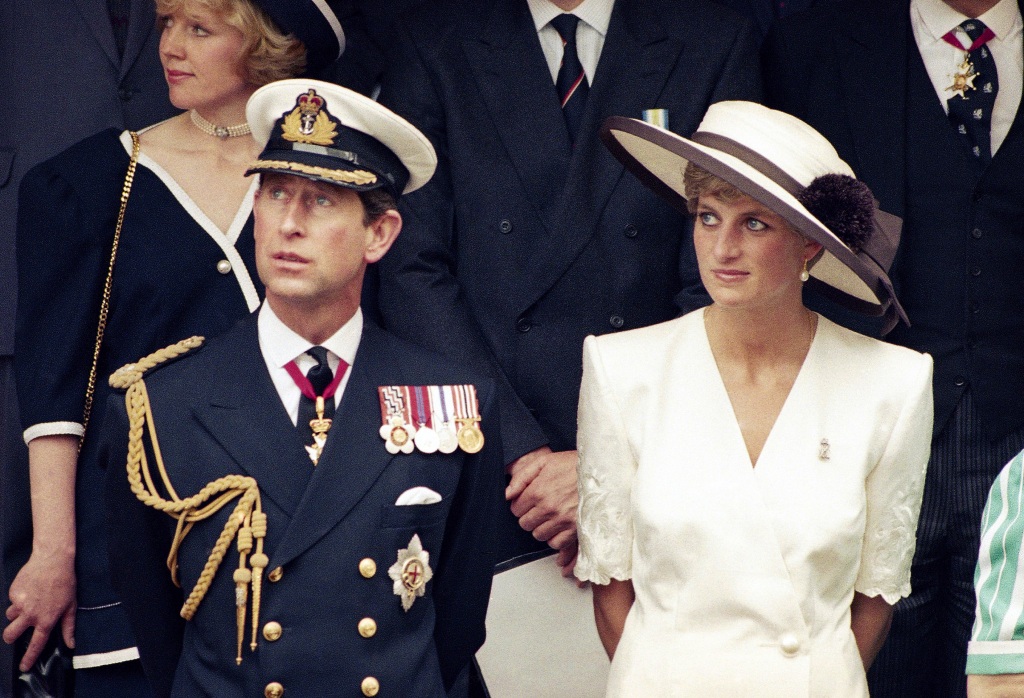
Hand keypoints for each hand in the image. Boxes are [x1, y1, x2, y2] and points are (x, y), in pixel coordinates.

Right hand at [3, 550, 75, 670]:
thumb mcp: (71, 605)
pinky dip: (18, 599)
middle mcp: (31, 614)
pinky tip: (30, 589)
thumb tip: (71, 644)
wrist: (53, 560)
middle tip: (14, 634)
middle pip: (10, 635)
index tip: (23, 667)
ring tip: (29, 602)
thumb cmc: (65, 582)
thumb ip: (69, 626)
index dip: (29, 658)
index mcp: (46, 619)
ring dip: (16, 615)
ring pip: (10, 616)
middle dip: (10, 638)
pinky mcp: (13, 593)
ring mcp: (20, 604)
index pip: (36, 644)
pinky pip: (12, 601)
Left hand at [507, 447, 578, 555]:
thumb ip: (521, 478)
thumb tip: (506, 494)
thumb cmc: (573, 464)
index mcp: (538, 490)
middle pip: (525, 524)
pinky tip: (558, 527)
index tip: (528, 501)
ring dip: (541, 528)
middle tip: (539, 509)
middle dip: (529, 517)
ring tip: (549, 517)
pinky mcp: (576, 528)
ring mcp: (562, 519)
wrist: (601, 470)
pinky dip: (555, 538)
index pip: (516, 509)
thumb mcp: (544, 461)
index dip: (520, 505)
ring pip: (539, 535)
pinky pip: (556, 543)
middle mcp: (548, 507)